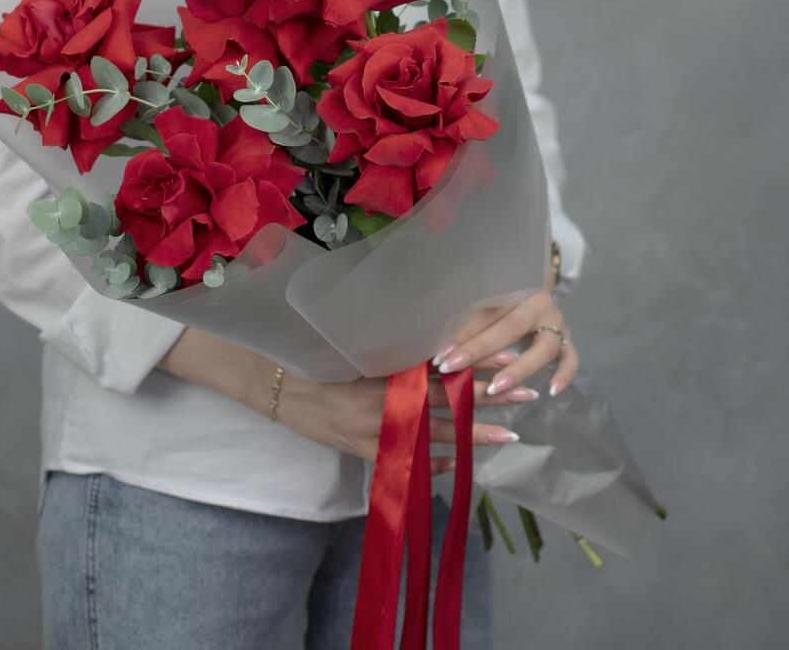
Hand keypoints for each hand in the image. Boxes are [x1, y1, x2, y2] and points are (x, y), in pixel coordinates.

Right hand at [277, 370, 537, 474]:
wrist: (285, 390)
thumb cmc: (322, 363)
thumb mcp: (363, 352)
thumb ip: (399, 355)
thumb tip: (439, 347)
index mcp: (391, 371)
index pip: (444, 366)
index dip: (478, 365)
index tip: (510, 357)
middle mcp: (390, 400)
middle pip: (450, 400)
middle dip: (491, 397)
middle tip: (528, 393)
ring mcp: (380, 430)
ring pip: (437, 434)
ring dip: (474, 435)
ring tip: (510, 435)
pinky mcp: (367, 452)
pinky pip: (407, 461)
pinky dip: (432, 465)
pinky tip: (456, 468)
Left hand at [431, 289, 578, 397]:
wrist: (536, 285)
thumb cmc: (500, 298)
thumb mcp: (483, 303)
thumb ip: (466, 322)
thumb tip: (438, 347)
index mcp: (513, 290)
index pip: (483, 313)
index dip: (461, 336)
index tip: (440, 357)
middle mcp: (537, 305)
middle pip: (510, 328)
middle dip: (479, 351)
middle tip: (454, 369)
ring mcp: (556, 323)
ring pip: (542, 348)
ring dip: (518, 369)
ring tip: (496, 388)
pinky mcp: (568, 340)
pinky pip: (571, 359)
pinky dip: (564, 374)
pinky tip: (551, 391)